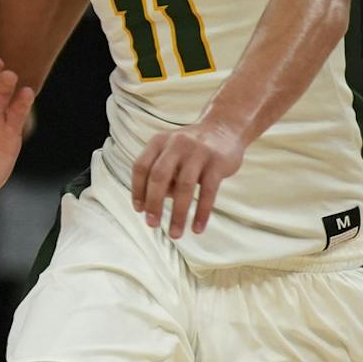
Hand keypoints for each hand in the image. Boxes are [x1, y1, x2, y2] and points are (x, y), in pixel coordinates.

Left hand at [132, 117, 246, 236]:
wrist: (225, 128)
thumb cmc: (191, 148)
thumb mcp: (171, 152)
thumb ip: (161, 175)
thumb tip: (153, 204)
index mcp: (160, 141)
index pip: (141, 167)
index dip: (137, 190)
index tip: (139, 210)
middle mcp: (177, 144)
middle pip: (159, 177)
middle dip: (153, 203)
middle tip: (152, 224)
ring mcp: (198, 152)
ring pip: (184, 187)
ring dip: (177, 214)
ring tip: (175, 233)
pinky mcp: (217, 163)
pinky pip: (208, 192)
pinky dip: (201, 213)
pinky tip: (197, 228)